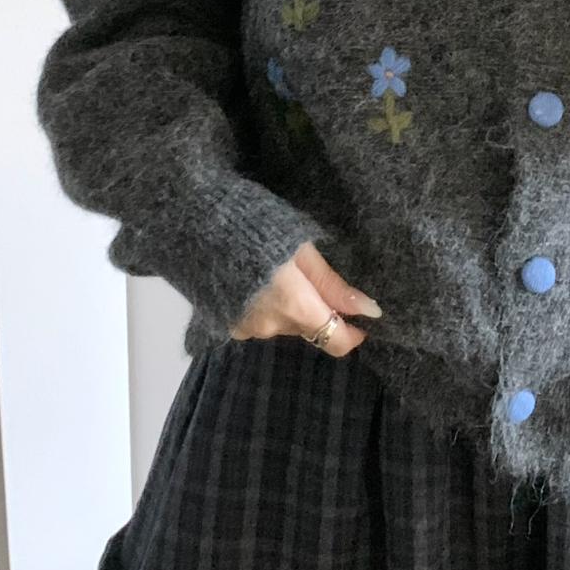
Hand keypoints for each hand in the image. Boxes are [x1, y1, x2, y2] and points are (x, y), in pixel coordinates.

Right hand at [228, 240, 381, 356]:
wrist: (199, 226)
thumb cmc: (257, 228)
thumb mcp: (302, 249)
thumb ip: (332, 285)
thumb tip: (369, 311)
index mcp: (295, 307)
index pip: (338, 343)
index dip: (353, 333)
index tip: (360, 316)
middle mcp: (272, 327)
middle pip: (310, 328)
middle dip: (317, 309)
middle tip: (308, 274)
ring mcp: (247, 329)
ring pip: (285, 324)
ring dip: (290, 306)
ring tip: (277, 271)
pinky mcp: (228, 325)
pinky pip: (261, 321)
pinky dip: (266, 307)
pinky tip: (256, 281)